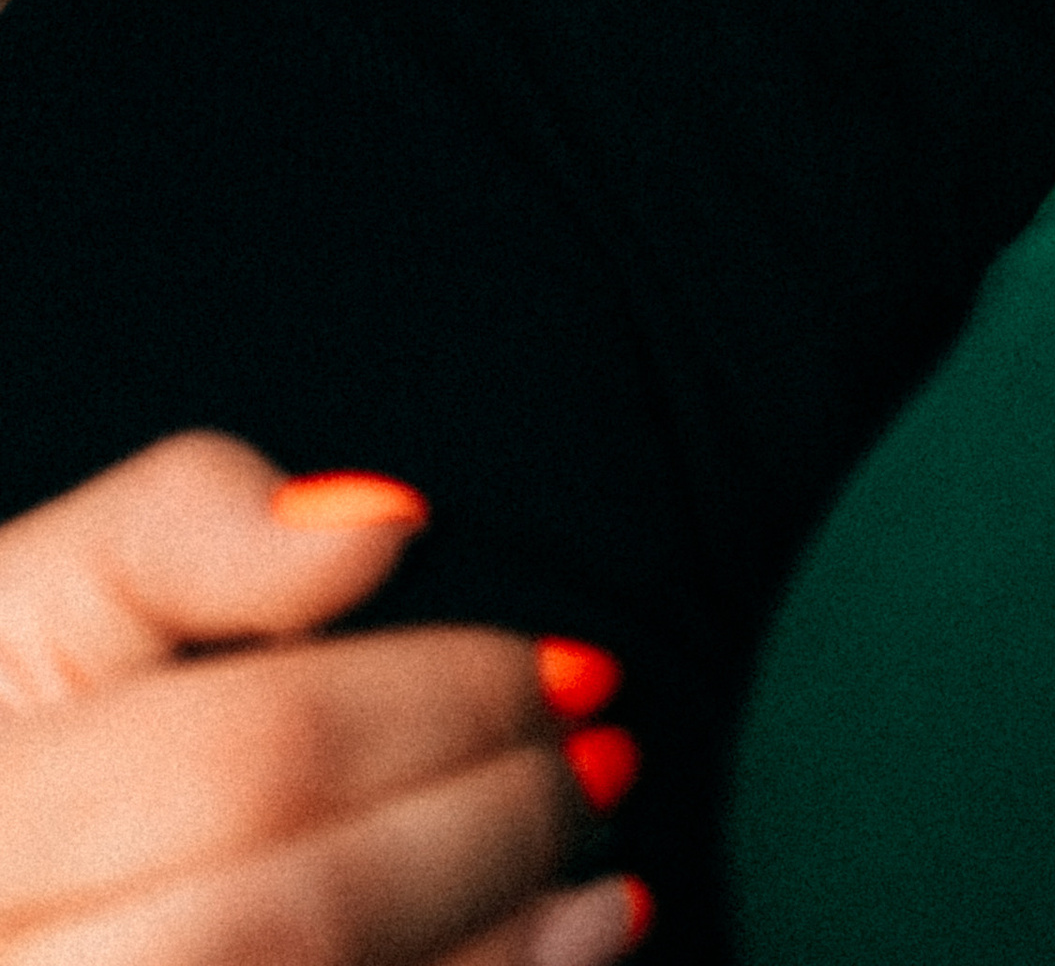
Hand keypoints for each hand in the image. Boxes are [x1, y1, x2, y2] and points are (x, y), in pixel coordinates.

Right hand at [0, 435, 648, 965]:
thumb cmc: (2, 740)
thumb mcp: (38, 602)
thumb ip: (180, 532)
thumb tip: (381, 521)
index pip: (242, 759)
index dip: (434, 705)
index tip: (570, 668)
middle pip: (283, 922)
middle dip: (480, 837)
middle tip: (603, 768)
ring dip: (494, 961)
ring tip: (607, 894)